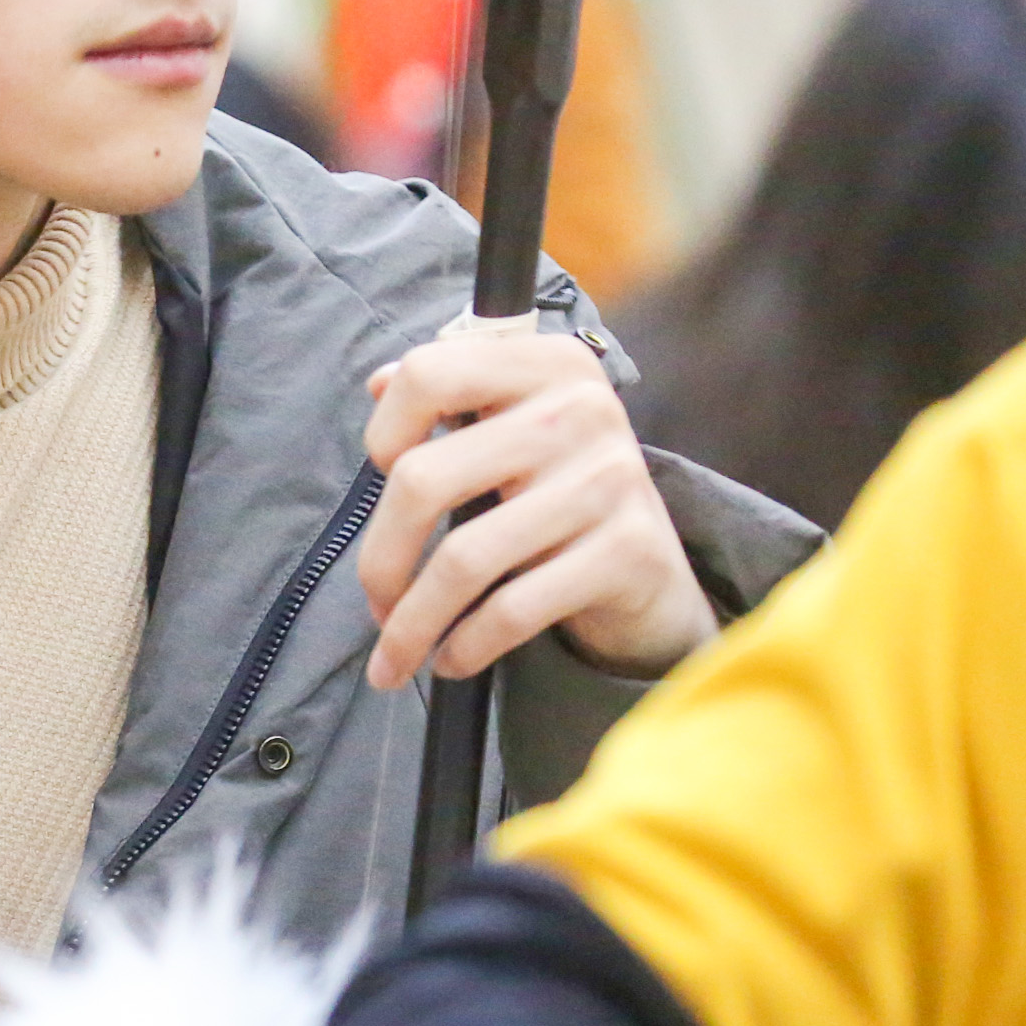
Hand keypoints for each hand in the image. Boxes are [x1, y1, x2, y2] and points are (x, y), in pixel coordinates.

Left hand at [358, 330, 715, 688]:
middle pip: (423, 480)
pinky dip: (466, 646)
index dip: (382, 435)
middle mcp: (581, 409)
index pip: (427, 376)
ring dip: (411, 624)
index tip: (381, 479)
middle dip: (379, 562)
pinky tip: (450, 661)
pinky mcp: (629, 550)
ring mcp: (610, 478)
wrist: (650, 571)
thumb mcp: (512, 430)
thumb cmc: (556, 496)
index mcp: (545, 364)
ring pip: (463, 559)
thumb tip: (379, 385)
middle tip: (375, 605)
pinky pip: (513, 608)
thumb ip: (453, 401)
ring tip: (395, 656)